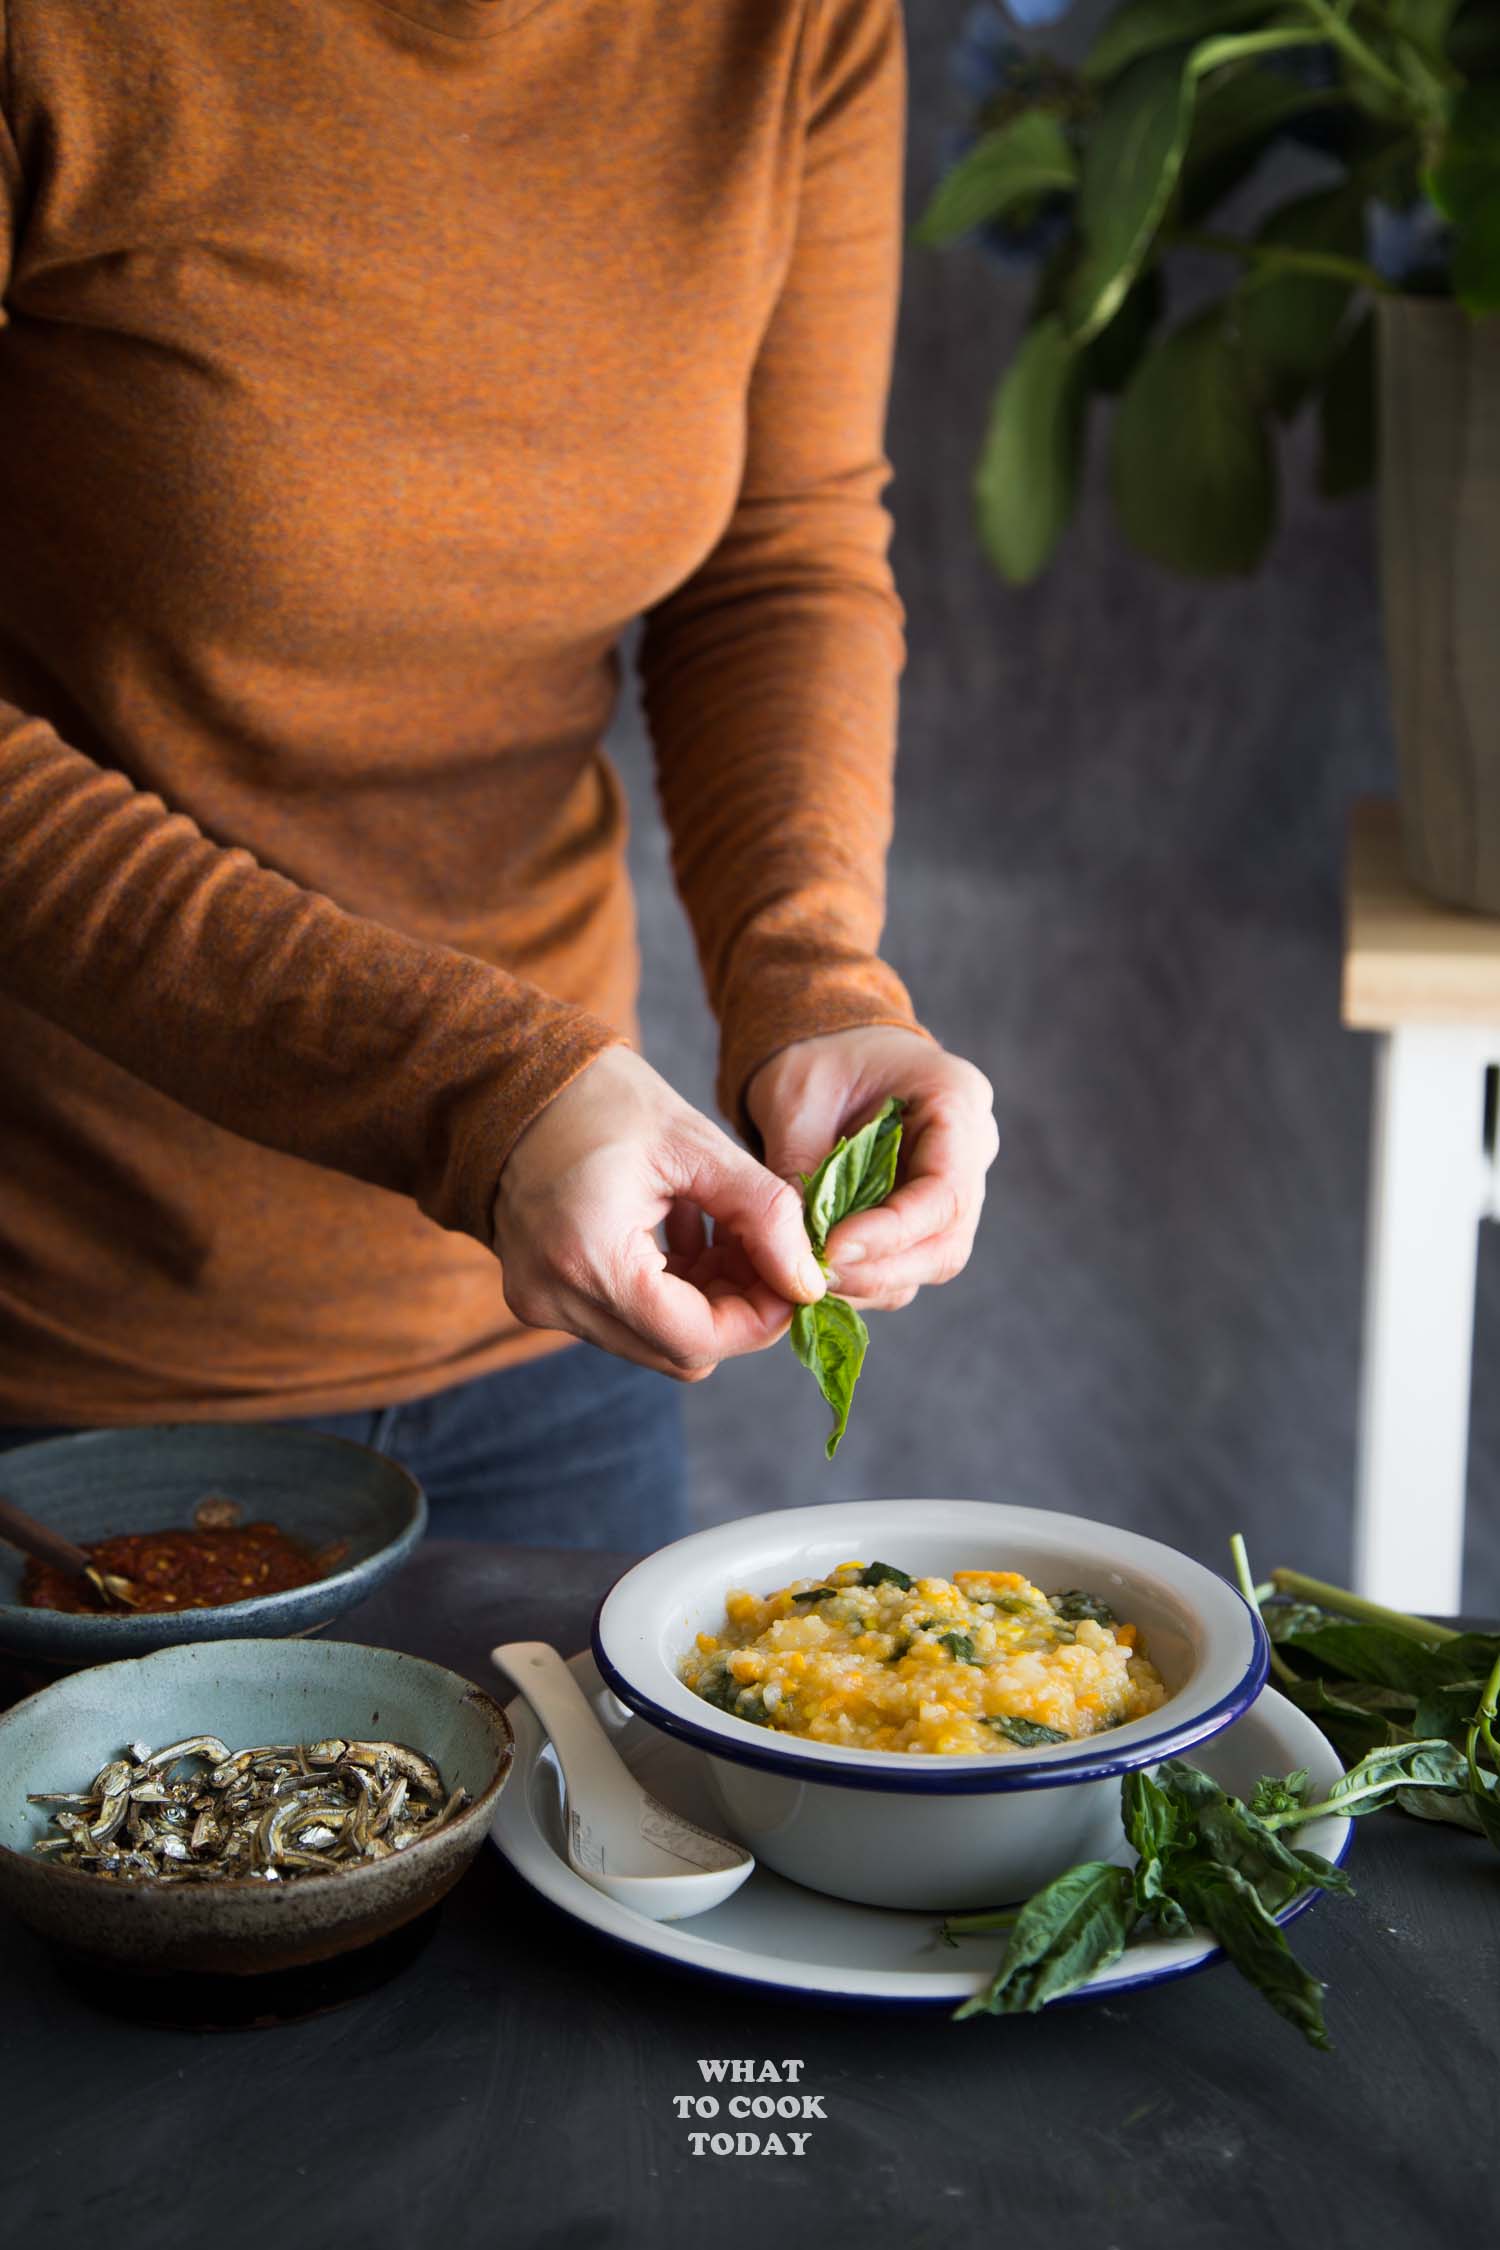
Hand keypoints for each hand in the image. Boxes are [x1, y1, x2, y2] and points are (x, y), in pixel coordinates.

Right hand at [491, 1047, 826, 1381]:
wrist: (509, 1082)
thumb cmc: (599, 1098)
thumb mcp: (696, 1145)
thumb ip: (763, 1215)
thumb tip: (809, 1281)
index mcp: (589, 1258)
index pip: (696, 1338)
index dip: (760, 1319)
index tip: (796, 1278)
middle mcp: (555, 1298)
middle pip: (678, 1350)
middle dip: (738, 1309)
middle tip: (769, 1250)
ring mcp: (542, 1303)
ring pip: (657, 1340)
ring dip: (707, 1299)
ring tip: (727, 1232)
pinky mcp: (542, 1297)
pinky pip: (626, 1319)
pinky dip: (671, 1290)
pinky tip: (689, 1233)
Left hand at [745, 1026, 997, 1310]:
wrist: (830, 1050)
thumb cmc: (818, 1058)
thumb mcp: (798, 1098)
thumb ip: (799, 1167)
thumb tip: (797, 1247)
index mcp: (957, 1100)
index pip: (946, 1192)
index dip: (892, 1233)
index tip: (831, 1250)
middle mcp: (972, 1148)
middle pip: (948, 1241)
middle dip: (880, 1269)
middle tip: (816, 1276)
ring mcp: (955, 1185)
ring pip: (930, 1261)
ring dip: (870, 1281)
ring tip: (811, 1276)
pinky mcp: (928, 1214)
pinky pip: (908, 1262)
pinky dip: (864, 1277)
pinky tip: (820, 1271)